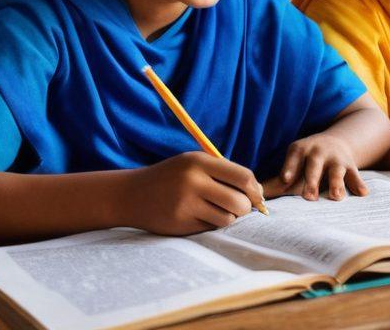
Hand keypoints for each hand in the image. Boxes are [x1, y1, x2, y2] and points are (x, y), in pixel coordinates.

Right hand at [122, 151, 261, 234]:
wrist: (131, 194)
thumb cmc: (172, 178)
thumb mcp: (194, 164)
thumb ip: (224, 173)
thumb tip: (258, 194)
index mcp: (199, 162)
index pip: (243, 176)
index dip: (255, 190)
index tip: (257, 197)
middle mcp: (192, 181)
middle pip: (239, 201)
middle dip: (245, 208)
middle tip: (238, 208)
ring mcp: (185, 204)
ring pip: (227, 218)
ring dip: (228, 218)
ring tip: (215, 210)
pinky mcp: (180, 224)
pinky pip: (210, 228)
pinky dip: (211, 225)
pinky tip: (198, 217)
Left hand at [265, 133, 368, 201]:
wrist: (336, 144)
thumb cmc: (307, 163)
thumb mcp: (293, 165)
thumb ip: (275, 183)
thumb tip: (254, 197)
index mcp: (300, 150)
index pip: (293, 157)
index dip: (289, 167)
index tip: (284, 179)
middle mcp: (319, 152)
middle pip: (314, 165)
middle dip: (312, 180)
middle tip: (309, 197)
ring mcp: (336, 159)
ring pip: (336, 171)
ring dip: (336, 182)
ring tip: (336, 196)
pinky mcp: (351, 166)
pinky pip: (356, 176)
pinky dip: (359, 184)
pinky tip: (362, 194)